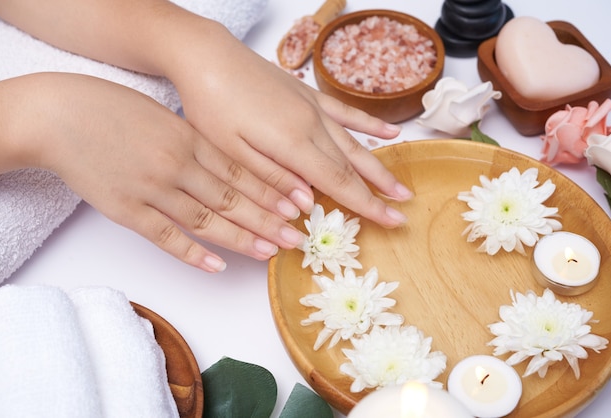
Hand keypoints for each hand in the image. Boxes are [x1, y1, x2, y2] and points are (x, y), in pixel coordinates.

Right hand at [0, 73, 306, 271]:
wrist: (59, 116)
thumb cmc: (112, 109)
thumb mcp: (164, 116)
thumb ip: (195, 141)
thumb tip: (227, 164)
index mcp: (189, 139)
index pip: (241, 172)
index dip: (272, 192)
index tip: (297, 207)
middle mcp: (177, 166)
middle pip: (232, 199)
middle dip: (268, 220)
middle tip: (295, 237)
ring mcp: (153, 191)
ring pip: (207, 221)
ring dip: (241, 239)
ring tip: (268, 252)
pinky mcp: (128, 211)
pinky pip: (167, 237)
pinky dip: (194, 253)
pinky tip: (217, 266)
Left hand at [164, 20, 413, 227]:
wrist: (207, 56)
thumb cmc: (211, 105)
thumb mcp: (232, 150)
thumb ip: (272, 178)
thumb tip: (306, 203)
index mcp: (291, 143)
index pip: (337, 181)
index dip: (366, 205)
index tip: (391, 221)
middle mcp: (310, 124)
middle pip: (351, 165)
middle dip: (378, 191)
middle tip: (403, 211)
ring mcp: (312, 107)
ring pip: (353, 142)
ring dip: (378, 166)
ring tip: (400, 185)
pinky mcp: (307, 94)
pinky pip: (344, 112)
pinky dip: (367, 125)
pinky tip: (388, 134)